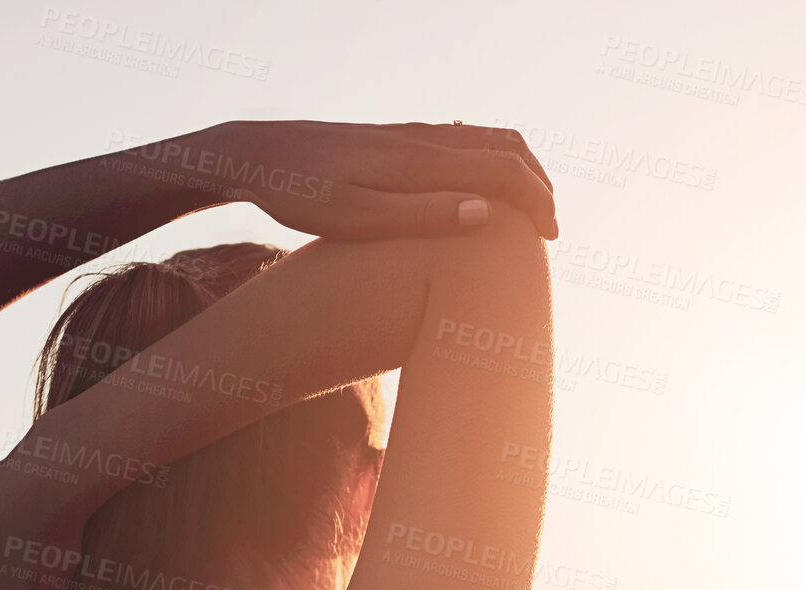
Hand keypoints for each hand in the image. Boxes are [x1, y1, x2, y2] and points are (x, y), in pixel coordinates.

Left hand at [185, 119, 559, 239]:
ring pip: (487, 139)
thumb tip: (485, 212)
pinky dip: (491, 163)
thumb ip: (422, 216)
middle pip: (506, 147)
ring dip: (518, 172)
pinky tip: (481, 191)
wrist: (257, 151)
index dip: (537, 203)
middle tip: (547, 228)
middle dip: (538, 185)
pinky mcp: (397, 139)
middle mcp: (423, 140)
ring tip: (525, 212)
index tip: (548, 238)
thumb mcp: (357, 217)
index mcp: (420, 160)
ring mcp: (411, 135)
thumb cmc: (300, 194)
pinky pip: (463, 141)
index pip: (504, 170)